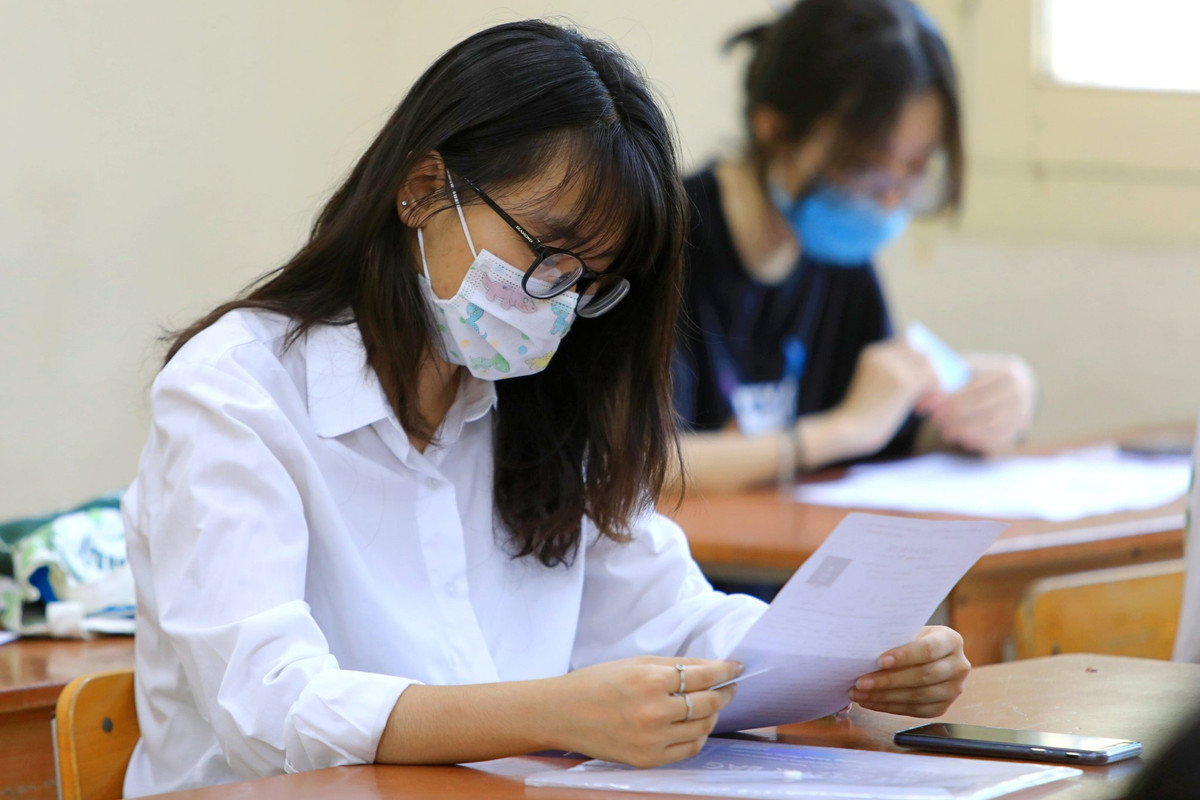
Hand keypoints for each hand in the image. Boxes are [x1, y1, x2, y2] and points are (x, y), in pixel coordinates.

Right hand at [547, 657, 741, 766]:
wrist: (563, 713)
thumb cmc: (598, 682)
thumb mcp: (636, 663)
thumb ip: (675, 665)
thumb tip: (711, 666)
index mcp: (650, 681)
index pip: (703, 676)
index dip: (725, 670)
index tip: (736, 667)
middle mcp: (654, 712)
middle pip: (708, 703)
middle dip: (724, 692)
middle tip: (728, 686)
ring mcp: (652, 739)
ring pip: (702, 728)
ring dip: (713, 715)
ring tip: (711, 705)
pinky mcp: (648, 759)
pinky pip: (688, 750)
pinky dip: (698, 737)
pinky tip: (695, 726)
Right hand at [832, 339, 941, 458]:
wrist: (850, 429)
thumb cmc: (863, 412)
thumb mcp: (874, 385)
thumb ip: (893, 372)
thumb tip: (929, 367)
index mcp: (872, 352)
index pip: (907, 344)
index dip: (918, 359)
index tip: (922, 378)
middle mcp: (883, 354)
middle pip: (922, 354)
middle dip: (929, 372)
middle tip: (926, 395)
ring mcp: (894, 368)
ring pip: (929, 367)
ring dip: (933, 384)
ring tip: (922, 404)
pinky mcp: (905, 383)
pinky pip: (931, 381)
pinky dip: (933, 394)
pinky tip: (920, 409)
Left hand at [848, 626, 969, 716]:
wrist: (925, 654)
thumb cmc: (910, 638)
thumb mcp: (908, 631)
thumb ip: (895, 639)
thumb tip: (865, 651)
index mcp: (951, 640)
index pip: (928, 649)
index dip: (904, 656)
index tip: (880, 661)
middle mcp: (959, 666)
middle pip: (923, 676)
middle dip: (888, 680)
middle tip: (861, 682)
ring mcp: (953, 690)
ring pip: (918, 696)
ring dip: (884, 696)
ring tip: (859, 693)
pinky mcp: (942, 707)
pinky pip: (915, 710)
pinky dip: (889, 707)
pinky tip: (870, 701)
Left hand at [929, 354, 1036, 453]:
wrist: (1012, 389)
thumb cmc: (980, 377)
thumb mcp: (970, 369)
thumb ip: (950, 375)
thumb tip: (925, 393)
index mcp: (1008, 370)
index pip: (976, 386)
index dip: (950, 397)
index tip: (929, 405)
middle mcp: (1021, 391)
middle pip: (984, 406)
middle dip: (956, 415)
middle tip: (935, 420)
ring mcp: (1023, 411)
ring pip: (991, 424)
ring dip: (965, 430)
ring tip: (945, 431)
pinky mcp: (1020, 429)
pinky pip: (999, 439)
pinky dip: (978, 440)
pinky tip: (961, 440)